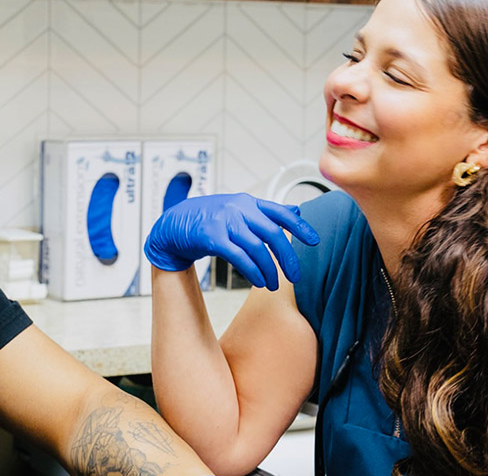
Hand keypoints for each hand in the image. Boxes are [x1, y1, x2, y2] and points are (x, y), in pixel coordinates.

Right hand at [144, 193, 319, 290]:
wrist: (172, 226)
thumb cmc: (207, 220)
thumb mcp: (238, 211)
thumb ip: (267, 212)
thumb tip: (297, 211)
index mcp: (247, 202)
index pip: (280, 212)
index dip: (299, 226)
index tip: (314, 241)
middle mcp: (238, 208)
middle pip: (273, 233)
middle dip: (287, 257)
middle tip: (295, 276)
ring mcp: (224, 221)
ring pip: (257, 248)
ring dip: (269, 270)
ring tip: (272, 285)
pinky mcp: (211, 236)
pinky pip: (239, 256)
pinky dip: (252, 271)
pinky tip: (259, 282)